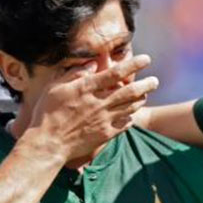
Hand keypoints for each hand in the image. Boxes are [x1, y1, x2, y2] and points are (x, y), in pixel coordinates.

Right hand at [25, 54, 157, 162]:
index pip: (115, 73)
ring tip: (145, 95)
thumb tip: (92, 63)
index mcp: (87, 88)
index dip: (133, 65)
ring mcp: (104, 119)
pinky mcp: (106, 134)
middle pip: (130, 91)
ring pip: (131, 107)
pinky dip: (131, 117)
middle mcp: (99, 103)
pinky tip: (132, 114)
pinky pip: (125, 124)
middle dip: (146, 84)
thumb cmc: (47, 113)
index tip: (146, 59)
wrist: (49, 143)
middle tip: (155, 81)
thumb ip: (74, 74)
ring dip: (141, 99)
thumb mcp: (55, 88)